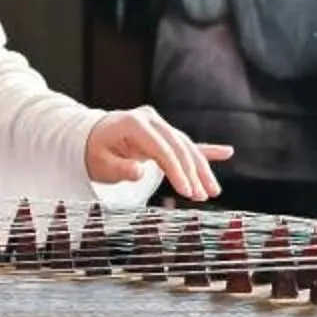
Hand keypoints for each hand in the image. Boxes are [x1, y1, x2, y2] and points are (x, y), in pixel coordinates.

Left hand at [87, 107, 231, 201]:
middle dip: (193, 173)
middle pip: (179, 147)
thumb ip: (120, 168)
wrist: (88, 138)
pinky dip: (206, 150)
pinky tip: (227, 152)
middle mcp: (151, 120)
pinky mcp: (163, 134)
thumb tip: (139, 171)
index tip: (186, 191)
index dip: (177, 171)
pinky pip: (186, 143)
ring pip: (186, 146)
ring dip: (201, 169)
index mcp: (135, 124)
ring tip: (213, 190)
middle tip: (203, 196)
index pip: (162, 149)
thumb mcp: (100, 163)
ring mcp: (159, 125)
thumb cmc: (94, 152)